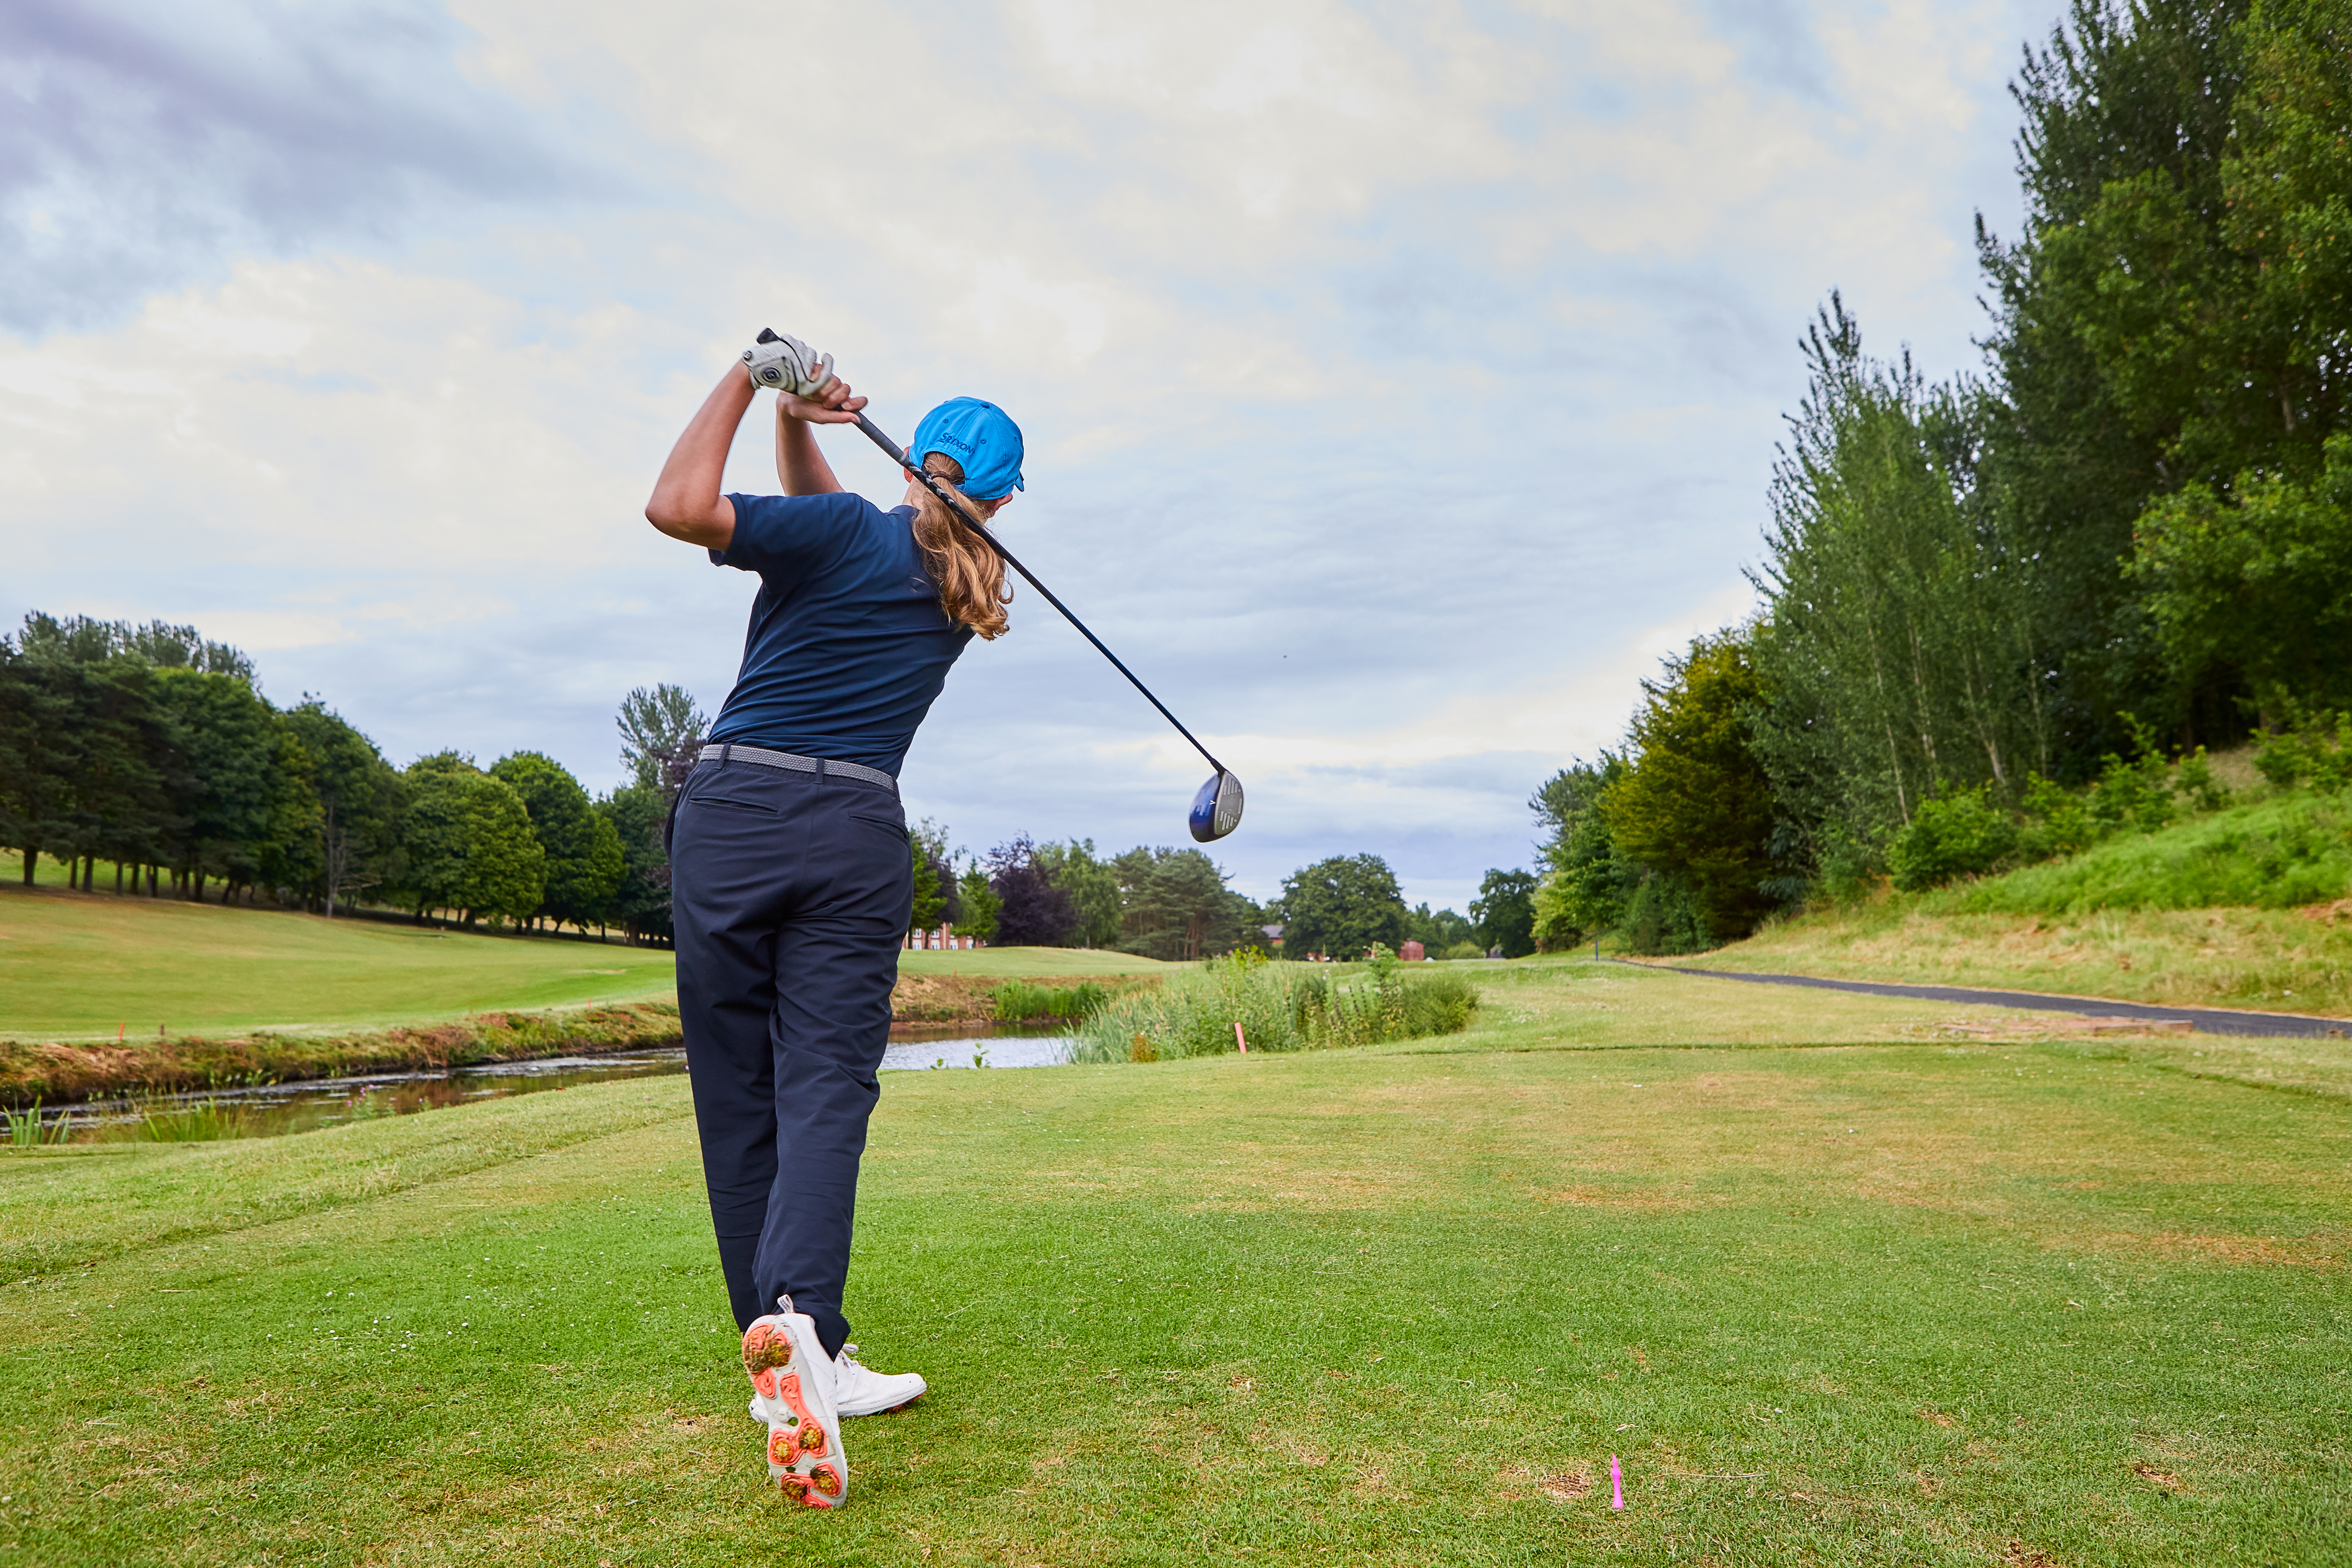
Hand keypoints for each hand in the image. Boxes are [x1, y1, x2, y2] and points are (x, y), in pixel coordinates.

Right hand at [743, 329, 865, 422]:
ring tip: (811, 394)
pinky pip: (823, 370)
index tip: (845, 406)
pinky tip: (808, 381)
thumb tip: (857, 418)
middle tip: (821, 403)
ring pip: (835, 380)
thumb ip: (839, 418)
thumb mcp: (821, 417)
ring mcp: (829, 377)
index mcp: (842, 402)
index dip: (856, 402)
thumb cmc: (805, 410)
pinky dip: (815, 378)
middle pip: (846, 389)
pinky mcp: (820, 368)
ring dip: (822, 390)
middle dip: (833, 398)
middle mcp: (838, 388)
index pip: (860, 401)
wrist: (787, 400)